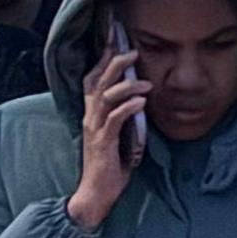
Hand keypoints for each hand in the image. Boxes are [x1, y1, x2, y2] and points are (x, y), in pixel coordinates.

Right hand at [64, 49, 146, 231]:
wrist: (95, 194)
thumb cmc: (108, 166)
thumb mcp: (115, 136)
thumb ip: (122, 118)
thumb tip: (140, 101)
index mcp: (91, 114)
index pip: (92, 79)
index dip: (102, 60)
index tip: (116, 43)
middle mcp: (89, 117)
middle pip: (98, 81)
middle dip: (114, 63)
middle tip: (133, 52)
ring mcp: (95, 129)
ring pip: (106, 97)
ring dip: (127, 85)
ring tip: (146, 83)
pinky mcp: (103, 142)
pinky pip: (115, 119)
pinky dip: (128, 107)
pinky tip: (142, 102)